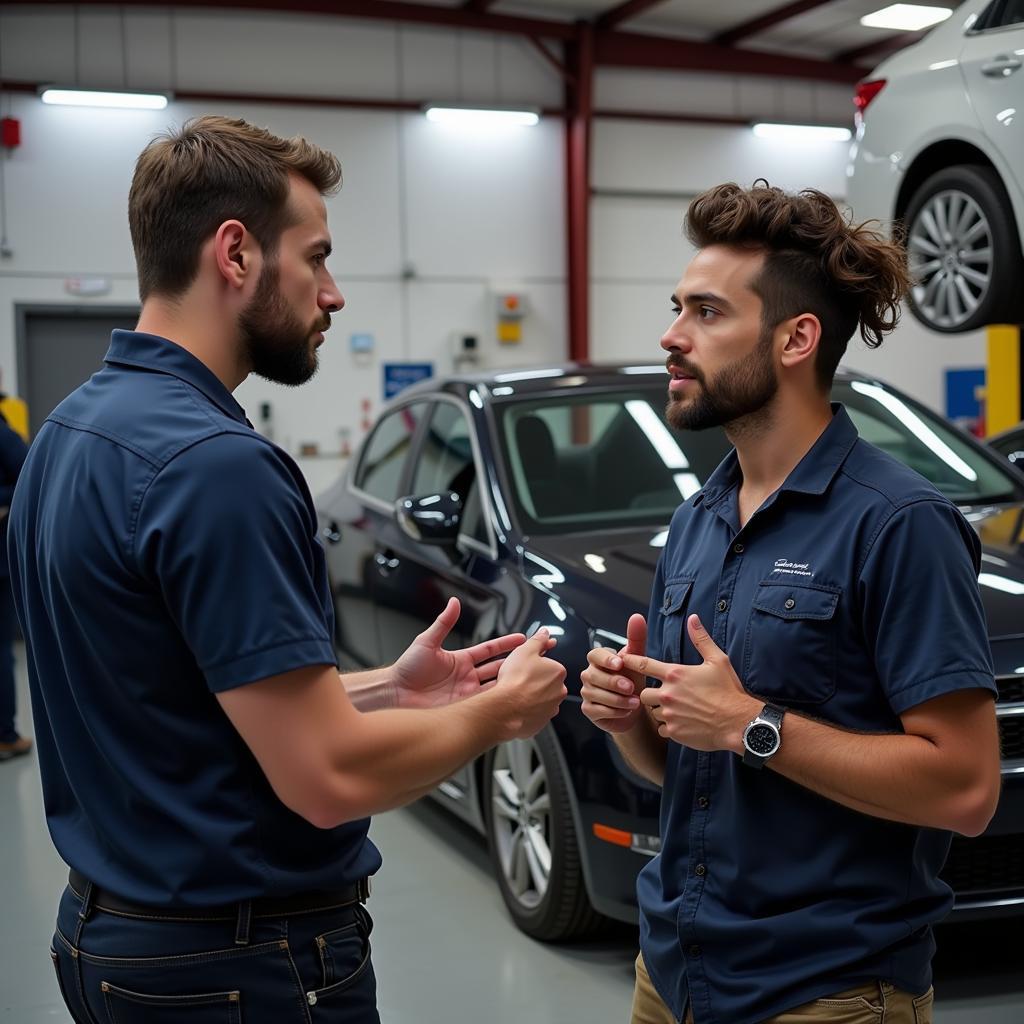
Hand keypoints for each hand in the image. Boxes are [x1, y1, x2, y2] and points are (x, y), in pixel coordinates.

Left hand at [392, 597, 526, 709]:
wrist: (396, 693)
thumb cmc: (407, 668)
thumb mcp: (427, 642)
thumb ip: (443, 623)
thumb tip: (453, 602)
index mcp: (461, 660)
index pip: (490, 650)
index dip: (507, 644)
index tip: (524, 639)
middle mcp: (467, 677)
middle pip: (499, 668)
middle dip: (518, 662)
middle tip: (536, 656)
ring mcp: (467, 693)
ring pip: (496, 686)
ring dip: (512, 682)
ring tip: (530, 678)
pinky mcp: (464, 708)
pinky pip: (486, 705)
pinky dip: (499, 702)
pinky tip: (511, 699)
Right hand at [493, 628, 567, 738]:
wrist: (506, 708)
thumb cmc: (515, 680)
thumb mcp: (524, 650)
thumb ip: (537, 640)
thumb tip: (544, 632)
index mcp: (558, 672)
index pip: (549, 664)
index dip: (534, 664)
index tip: (525, 666)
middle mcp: (559, 691)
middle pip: (546, 682)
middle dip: (534, 681)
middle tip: (518, 679)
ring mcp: (550, 708)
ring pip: (541, 699)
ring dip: (530, 696)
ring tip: (515, 693)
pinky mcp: (541, 722)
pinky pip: (534, 714)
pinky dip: (526, 710)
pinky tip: (516, 705)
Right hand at [581, 614, 648, 733]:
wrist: (635, 708)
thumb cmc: (633, 680)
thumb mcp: (638, 661)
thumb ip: (636, 639)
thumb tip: (637, 617)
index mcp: (599, 660)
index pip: (595, 655)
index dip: (605, 659)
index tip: (620, 664)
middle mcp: (589, 674)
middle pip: (593, 676)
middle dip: (613, 682)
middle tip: (632, 688)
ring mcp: (587, 692)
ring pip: (595, 694)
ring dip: (617, 699)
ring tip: (635, 702)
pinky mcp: (588, 709)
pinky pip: (596, 710)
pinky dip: (613, 711)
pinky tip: (627, 710)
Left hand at [617, 615, 758, 750]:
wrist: (738, 722)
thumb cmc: (729, 690)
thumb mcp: (717, 660)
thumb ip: (701, 639)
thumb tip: (693, 618)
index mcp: (675, 674)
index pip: (643, 664)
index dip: (629, 661)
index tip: (620, 660)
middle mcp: (667, 693)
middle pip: (643, 693)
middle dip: (651, 694)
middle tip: (667, 695)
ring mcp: (669, 714)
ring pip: (653, 711)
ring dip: (660, 710)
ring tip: (679, 710)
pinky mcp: (673, 731)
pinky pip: (662, 729)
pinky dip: (668, 727)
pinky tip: (683, 724)